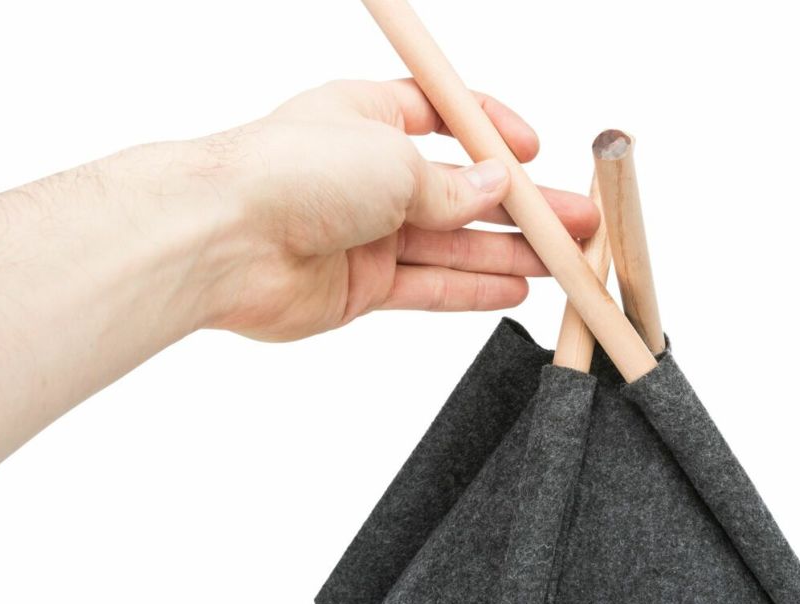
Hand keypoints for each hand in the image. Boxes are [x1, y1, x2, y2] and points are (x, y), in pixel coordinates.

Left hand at [196, 79, 599, 340]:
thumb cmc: (291, 171)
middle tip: (575, 223)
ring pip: (451, 245)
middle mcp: (367, 176)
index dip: (491, 134)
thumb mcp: (394, 160)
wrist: (224, 239)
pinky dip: (471, 289)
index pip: (443, 117)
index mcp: (368, 118)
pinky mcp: (358, 287)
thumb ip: (452, 186)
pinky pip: (428, 287)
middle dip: (520, 208)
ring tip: (562, 263)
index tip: (533, 152)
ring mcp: (364, 234)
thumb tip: (493, 189)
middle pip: (460, 192)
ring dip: (508, 253)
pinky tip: (515, 290)